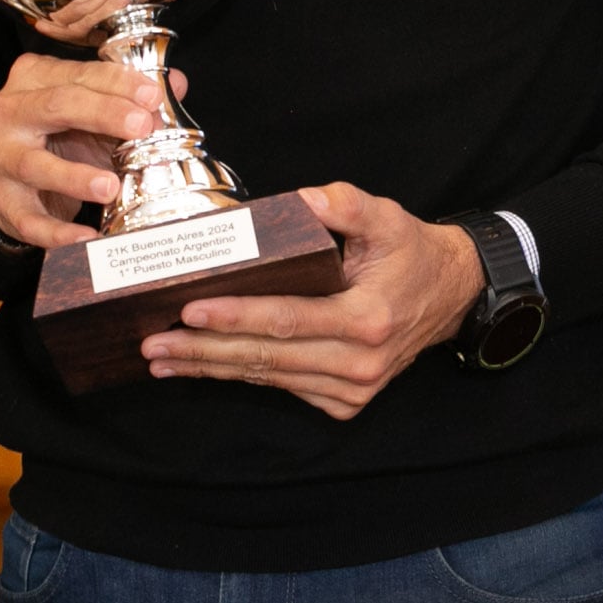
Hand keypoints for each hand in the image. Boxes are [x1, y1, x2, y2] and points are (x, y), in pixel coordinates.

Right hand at [0, 54, 187, 249]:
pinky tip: (87, 237)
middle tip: (141, 126)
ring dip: (74, 177)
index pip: (79, 73)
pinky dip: (58, 233)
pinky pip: (29, 220)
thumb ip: (131, 98)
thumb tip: (175, 85)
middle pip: (54, 106)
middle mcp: (10, 112)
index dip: (118, 83)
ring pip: (33, 164)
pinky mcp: (4, 201)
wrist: (16, 177)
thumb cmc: (61, 136)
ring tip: (110, 186)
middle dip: (101, 114)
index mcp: (33, 79)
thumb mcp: (94, 112)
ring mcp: (1, 158)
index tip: (152, 97)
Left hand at [140, 182, 484, 418]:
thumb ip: (346, 205)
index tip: (189, 311)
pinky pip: (283, 386)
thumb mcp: (387, 217)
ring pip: (269, 377)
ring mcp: (353, 388)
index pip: (287, 319)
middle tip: (153, 344)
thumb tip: (302, 201)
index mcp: (367, 319)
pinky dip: (241, 375)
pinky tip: (202, 366)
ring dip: (212, 369)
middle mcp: (360, 363)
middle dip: (205, 351)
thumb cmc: (409, 252)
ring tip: (162, 359)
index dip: (236, 316)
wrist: (449, 294)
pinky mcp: (345, 401)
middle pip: (267, 357)